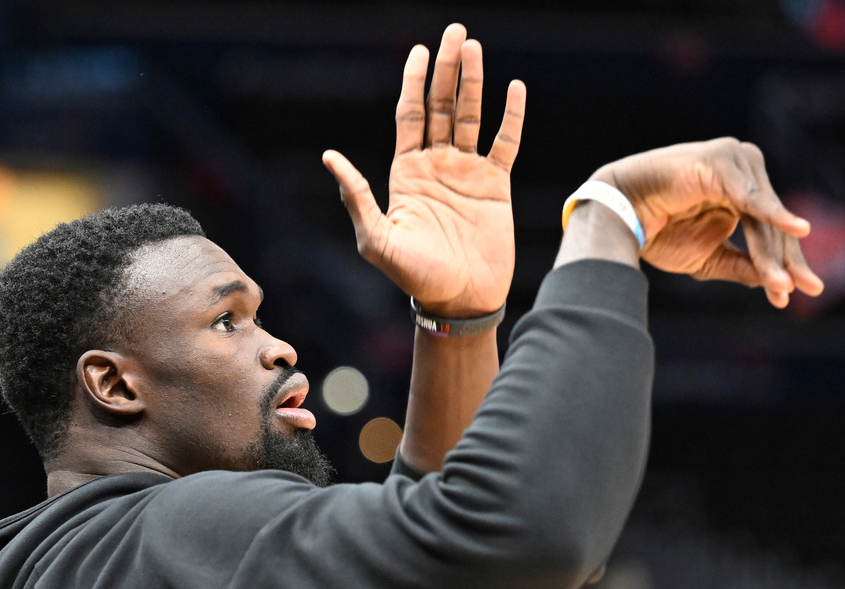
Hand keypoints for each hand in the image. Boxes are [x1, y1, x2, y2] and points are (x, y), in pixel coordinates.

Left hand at [322, 23, 526, 316]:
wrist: (460, 300)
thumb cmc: (415, 276)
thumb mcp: (377, 239)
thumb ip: (356, 196)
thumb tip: (329, 155)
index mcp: (406, 172)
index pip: (410, 114)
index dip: (414, 81)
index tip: (420, 51)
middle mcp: (436, 165)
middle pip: (441, 105)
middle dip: (447, 69)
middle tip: (456, 32)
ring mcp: (467, 172)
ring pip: (470, 116)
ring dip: (473, 83)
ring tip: (475, 48)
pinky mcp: (496, 186)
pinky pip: (505, 143)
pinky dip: (510, 117)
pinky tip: (514, 89)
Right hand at [595, 138, 824, 307]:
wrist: (619, 212)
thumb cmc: (658, 230)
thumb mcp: (706, 257)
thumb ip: (741, 266)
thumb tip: (774, 283)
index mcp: (744, 189)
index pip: (771, 230)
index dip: (780, 264)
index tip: (787, 297)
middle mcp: (746, 170)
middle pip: (773, 224)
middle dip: (784, 262)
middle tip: (794, 292)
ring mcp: (737, 161)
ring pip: (763, 217)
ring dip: (771, 253)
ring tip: (782, 284)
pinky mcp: (723, 161)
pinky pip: (751, 197)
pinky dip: (774, 214)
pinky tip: (798, 229)